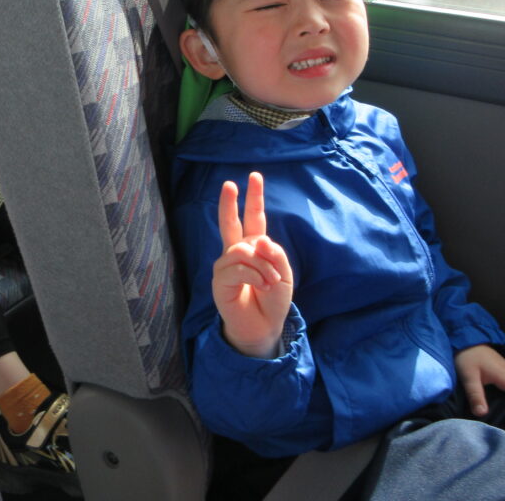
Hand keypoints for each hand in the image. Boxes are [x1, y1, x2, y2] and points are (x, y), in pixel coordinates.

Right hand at [212, 171, 294, 357]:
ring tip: (269, 282)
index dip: (254, 198)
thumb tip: (258, 240)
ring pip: (243, 249)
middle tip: (229, 184)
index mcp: (255, 248)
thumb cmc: (273, 300)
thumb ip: (275, 254)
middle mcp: (237, 252)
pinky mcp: (220, 280)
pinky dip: (255, 275)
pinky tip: (260, 285)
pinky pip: (239, 267)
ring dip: (262, 265)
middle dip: (231, 202)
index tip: (254, 176)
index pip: (254, 219)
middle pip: (231, 223)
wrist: (263, 327)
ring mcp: (226, 266)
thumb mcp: (284, 274)